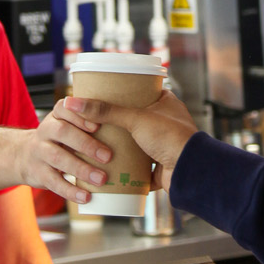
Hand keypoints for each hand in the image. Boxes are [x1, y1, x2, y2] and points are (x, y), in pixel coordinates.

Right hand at [12, 106, 112, 206]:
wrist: (24, 156)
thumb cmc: (59, 140)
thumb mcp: (68, 125)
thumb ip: (89, 122)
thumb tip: (125, 125)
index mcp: (57, 115)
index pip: (66, 109)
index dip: (81, 117)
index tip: (98, 126)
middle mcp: (46, 130)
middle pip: (63, 133)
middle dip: (86, 144)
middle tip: (108, 156)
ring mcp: (39, 152)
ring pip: (59, 158)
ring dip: (81, 169)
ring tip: (101, 179)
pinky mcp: (38, 173)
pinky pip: (54, 182)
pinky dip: (71, 191)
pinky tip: (86, 197)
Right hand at [57, 89, 197, 190]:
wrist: (189, 171)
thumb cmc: (170, 137)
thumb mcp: (135, 118)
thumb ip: (106, 110)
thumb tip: (73, 102)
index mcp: (167, 103)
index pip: (142, 91)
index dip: (124, 92)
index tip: (103, 94)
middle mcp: (167, 122)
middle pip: (136, 118)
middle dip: (117, 122)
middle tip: (95, 120)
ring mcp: (164, 145)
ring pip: (137, 143)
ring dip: (120, 145)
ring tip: (96, 142)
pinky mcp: (159, 166)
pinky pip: (139, 165)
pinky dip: (126, 167)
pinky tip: (108, 166)